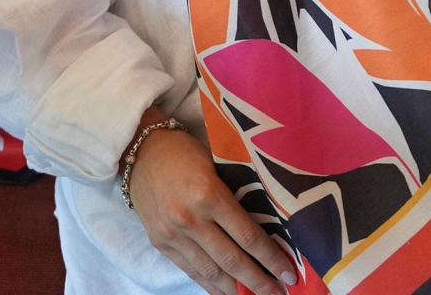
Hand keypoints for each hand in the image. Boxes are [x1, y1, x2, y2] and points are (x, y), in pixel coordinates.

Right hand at [124, 111, 296, 294]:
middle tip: (280, 293)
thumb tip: (265, 224)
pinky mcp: (161, 243)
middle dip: (259, 282)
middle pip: (232, 260)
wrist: (141, 150)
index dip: (271, 258)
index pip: (247, 235)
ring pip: (211, 272)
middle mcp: (191, 219)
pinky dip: (211, 285)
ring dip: (236, 290)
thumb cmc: (185, 151)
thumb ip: (234, 194)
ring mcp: (174, 234)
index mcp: (209, 194)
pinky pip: (191, 271)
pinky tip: (227, 293)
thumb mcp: (216, 165)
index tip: (289, 272)